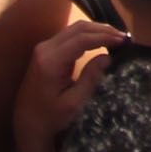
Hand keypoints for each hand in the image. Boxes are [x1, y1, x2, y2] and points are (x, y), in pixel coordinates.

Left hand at [12, 17, 121, 151]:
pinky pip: (69, 36)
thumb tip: (107, 57)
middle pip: (77, 29)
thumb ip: (91, 77)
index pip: (82, 39)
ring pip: (73, 29)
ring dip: (95, 31)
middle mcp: (45, 49)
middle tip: (123, 38)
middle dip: (102, 30)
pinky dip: (86, 35)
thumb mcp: (74, 102)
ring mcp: (43, 48)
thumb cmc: (51, 117)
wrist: (27, 122)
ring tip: (115, 38)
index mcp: (51, 61)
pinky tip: (100, 40)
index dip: (104, 37)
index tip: (123, 41)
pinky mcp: (45, 51)